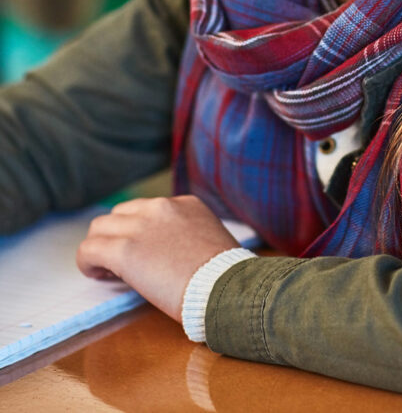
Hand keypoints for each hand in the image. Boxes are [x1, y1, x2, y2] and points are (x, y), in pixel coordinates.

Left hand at [77, 195, 240, 321]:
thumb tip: (164, 251)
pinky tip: (98, 275)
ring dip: (100, 246)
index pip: (146, 209)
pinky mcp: (124, 250)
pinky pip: (89, 249)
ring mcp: (141, 226)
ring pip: (100, 226)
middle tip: (120, 262)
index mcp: (184, 203)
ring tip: (108, 270)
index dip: (138, 231)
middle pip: (119, 213)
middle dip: (115, 235)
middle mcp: (161, 207)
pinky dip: (88, 262)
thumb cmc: (223, 274)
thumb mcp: (208, 238)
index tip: (142, 253)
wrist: (225, 286)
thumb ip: (186, 234)